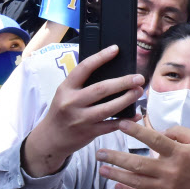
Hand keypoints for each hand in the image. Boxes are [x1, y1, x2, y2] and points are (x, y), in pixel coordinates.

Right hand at [24, 45, 144, 176]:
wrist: (51, 139)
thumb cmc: (62, 112)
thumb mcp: (65, 94)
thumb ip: (82, 84)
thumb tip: (111, 71)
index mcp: (66, 88)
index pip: (84, 68)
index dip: (100, 57)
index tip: (115, 49)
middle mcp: (72, 102)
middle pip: (101, 89)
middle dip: (123, 82)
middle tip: (139, 78)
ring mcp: (81, 119)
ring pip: (109, 108)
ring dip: (127, 99)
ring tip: (139, 91)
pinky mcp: (89, 133)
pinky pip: (111, 126)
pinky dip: (126, 120)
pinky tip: (136, 115)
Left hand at [96, 121, 189, 188]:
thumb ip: (177, 131)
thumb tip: (158, 131)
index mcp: (178, 153)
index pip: (153, 140)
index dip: (136, 132)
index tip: (119, 125)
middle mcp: (170, 171)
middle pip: (137, 164)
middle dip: (116, 157)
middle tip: (99, 153)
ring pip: (136, 182)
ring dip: (116, 174)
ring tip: (102, 168)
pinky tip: (117, 185)